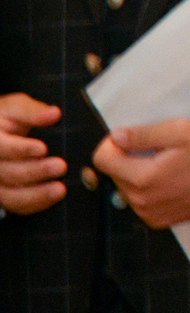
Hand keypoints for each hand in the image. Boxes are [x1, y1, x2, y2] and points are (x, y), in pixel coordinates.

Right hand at [0, 95, 65, 215]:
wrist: (0, 134)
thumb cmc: (5, 118)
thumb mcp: (15, 107)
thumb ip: (31, 111)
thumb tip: (54, 114)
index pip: (1, 147)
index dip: (21, 149)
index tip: (42, 148)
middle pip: (7, 173)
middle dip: (34, 171)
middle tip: (61, 166)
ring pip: (9, 195)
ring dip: (35, 194)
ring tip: (60, 189)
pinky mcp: (3, 193)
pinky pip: (15, 205)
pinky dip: (35, 203)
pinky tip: (54, 196)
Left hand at [91, 120, 189, 228]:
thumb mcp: (180, 131)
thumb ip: (142, 134)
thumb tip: (115, 137)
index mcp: (143, 178)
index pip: (102, 160)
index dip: (113, 143)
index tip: (131, 137)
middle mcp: (141, 201)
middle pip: (114, 174)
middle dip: (127, 159)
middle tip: (156, 150)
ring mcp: (150, 214)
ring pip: (126, 188)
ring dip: (136, 175)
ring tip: (165, 165)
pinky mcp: (159, 220)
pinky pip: (140, 202)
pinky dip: (147, 190)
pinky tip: (169, 180)